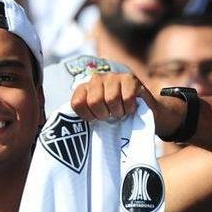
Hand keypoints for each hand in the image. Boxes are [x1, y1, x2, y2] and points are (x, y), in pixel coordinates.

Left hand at [70, 72, 184, 138]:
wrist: (142, 113)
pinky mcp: (130, 78)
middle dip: (103, 114)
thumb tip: (69, 134)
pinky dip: (129, 108)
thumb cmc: (115, 117)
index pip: (77, 102)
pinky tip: (130, 107)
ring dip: (118, 112)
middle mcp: (96, 79)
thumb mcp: (97, 119)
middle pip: (94, 101)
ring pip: (111, 99)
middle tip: (110, 117)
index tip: (95, 120)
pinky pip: (126, 97)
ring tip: (120, 112)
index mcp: (84, 88)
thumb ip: (83, 120)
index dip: (87, 116)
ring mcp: (113, 76)